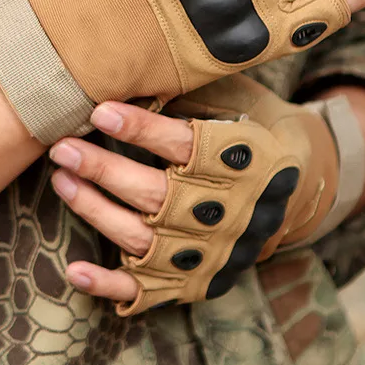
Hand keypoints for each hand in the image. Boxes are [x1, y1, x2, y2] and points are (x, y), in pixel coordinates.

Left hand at [49, 75, 341, 314]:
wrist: (302, 189)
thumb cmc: (255, 135)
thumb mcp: (242, 105)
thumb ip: (196, 97)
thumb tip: (135, 73)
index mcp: (242, 162)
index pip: (184, 147)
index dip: (141, 130)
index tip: (100, 111)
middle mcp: (226, 212)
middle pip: (156, 195)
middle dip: (104, 170)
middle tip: (64, 147)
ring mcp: (207, 251)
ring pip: (142, 238)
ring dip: (95, 210)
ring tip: (61, 179)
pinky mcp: (193, 279)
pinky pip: (147, 290)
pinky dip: (109, 285)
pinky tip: (74, 270)